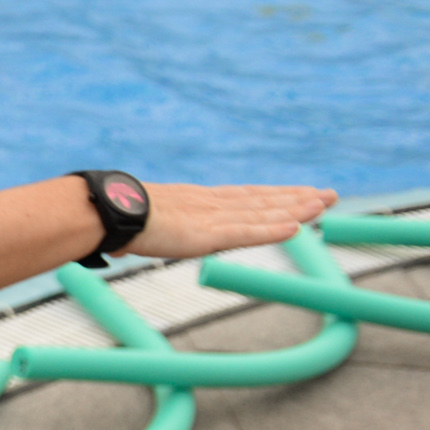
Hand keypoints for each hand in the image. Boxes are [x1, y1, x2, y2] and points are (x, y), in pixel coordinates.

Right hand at [128, 182, 333, 260]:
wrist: (101, 213)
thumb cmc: (114, 218)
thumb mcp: (143, 221)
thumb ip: (153, 226)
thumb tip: (137, 236)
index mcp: (195, 201)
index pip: (244, 197)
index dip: (274, 195)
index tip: (299, 192)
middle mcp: (208, 204)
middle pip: (261, 200)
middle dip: (296, 197)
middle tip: (328, 194)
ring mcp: (209, 217)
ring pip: (261, 212)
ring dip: (295, 208)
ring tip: (324, 203)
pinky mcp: (205, 233)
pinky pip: (246, 231)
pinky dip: (272, 228)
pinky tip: (297, 226)